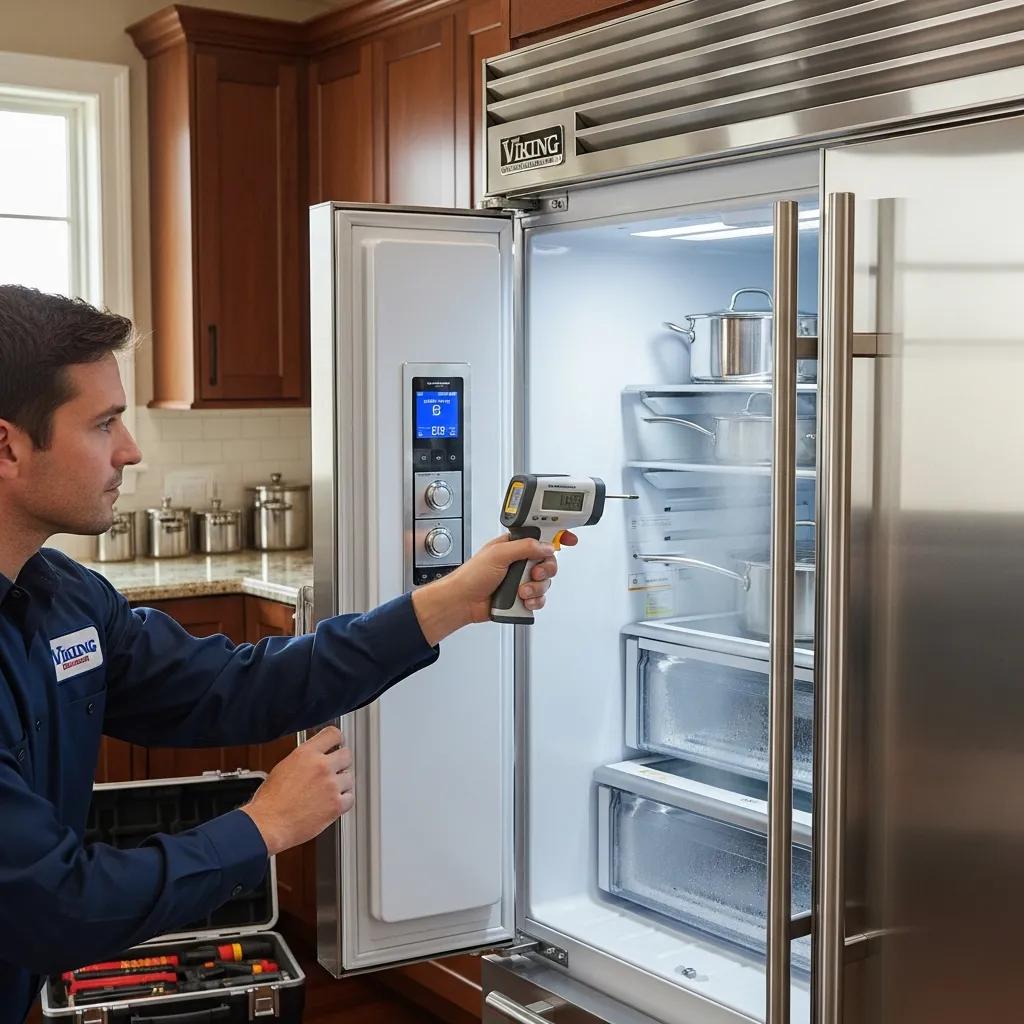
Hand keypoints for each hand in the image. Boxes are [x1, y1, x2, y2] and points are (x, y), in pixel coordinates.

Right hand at [241, 726, 352, 856]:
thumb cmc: (270, 801)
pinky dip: (343, 801)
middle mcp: (321, 766)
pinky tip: (331, 803)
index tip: (337, 744)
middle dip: (340, 763)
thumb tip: (316, 756)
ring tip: (325, 793)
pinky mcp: (336, 805)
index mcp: (306, 754)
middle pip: (347, 755)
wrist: (268, 824)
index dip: (337, 740)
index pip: (333, 734)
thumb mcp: (283, 767)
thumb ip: (304, 759)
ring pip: (349, 778)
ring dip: (341, 784)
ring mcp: (331, 785)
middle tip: (332, 772)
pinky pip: (350, 798)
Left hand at [411, 531, 577, 644]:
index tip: (569, 540)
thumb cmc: (472, 575)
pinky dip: (534, 601)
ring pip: (545, 582)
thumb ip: (525, 547)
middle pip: (548, 562)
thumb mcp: (499, 554)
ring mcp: (521, 579)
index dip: (557, 536)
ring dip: (536, 588)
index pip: (540, 536)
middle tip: (533, 573)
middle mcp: (519, 561)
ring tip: (521, 591)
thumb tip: (546, 547)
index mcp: (514, 545)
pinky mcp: (521, 596)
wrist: (463, 602)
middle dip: (545, 570)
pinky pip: (539, 598)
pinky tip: (523, 601)